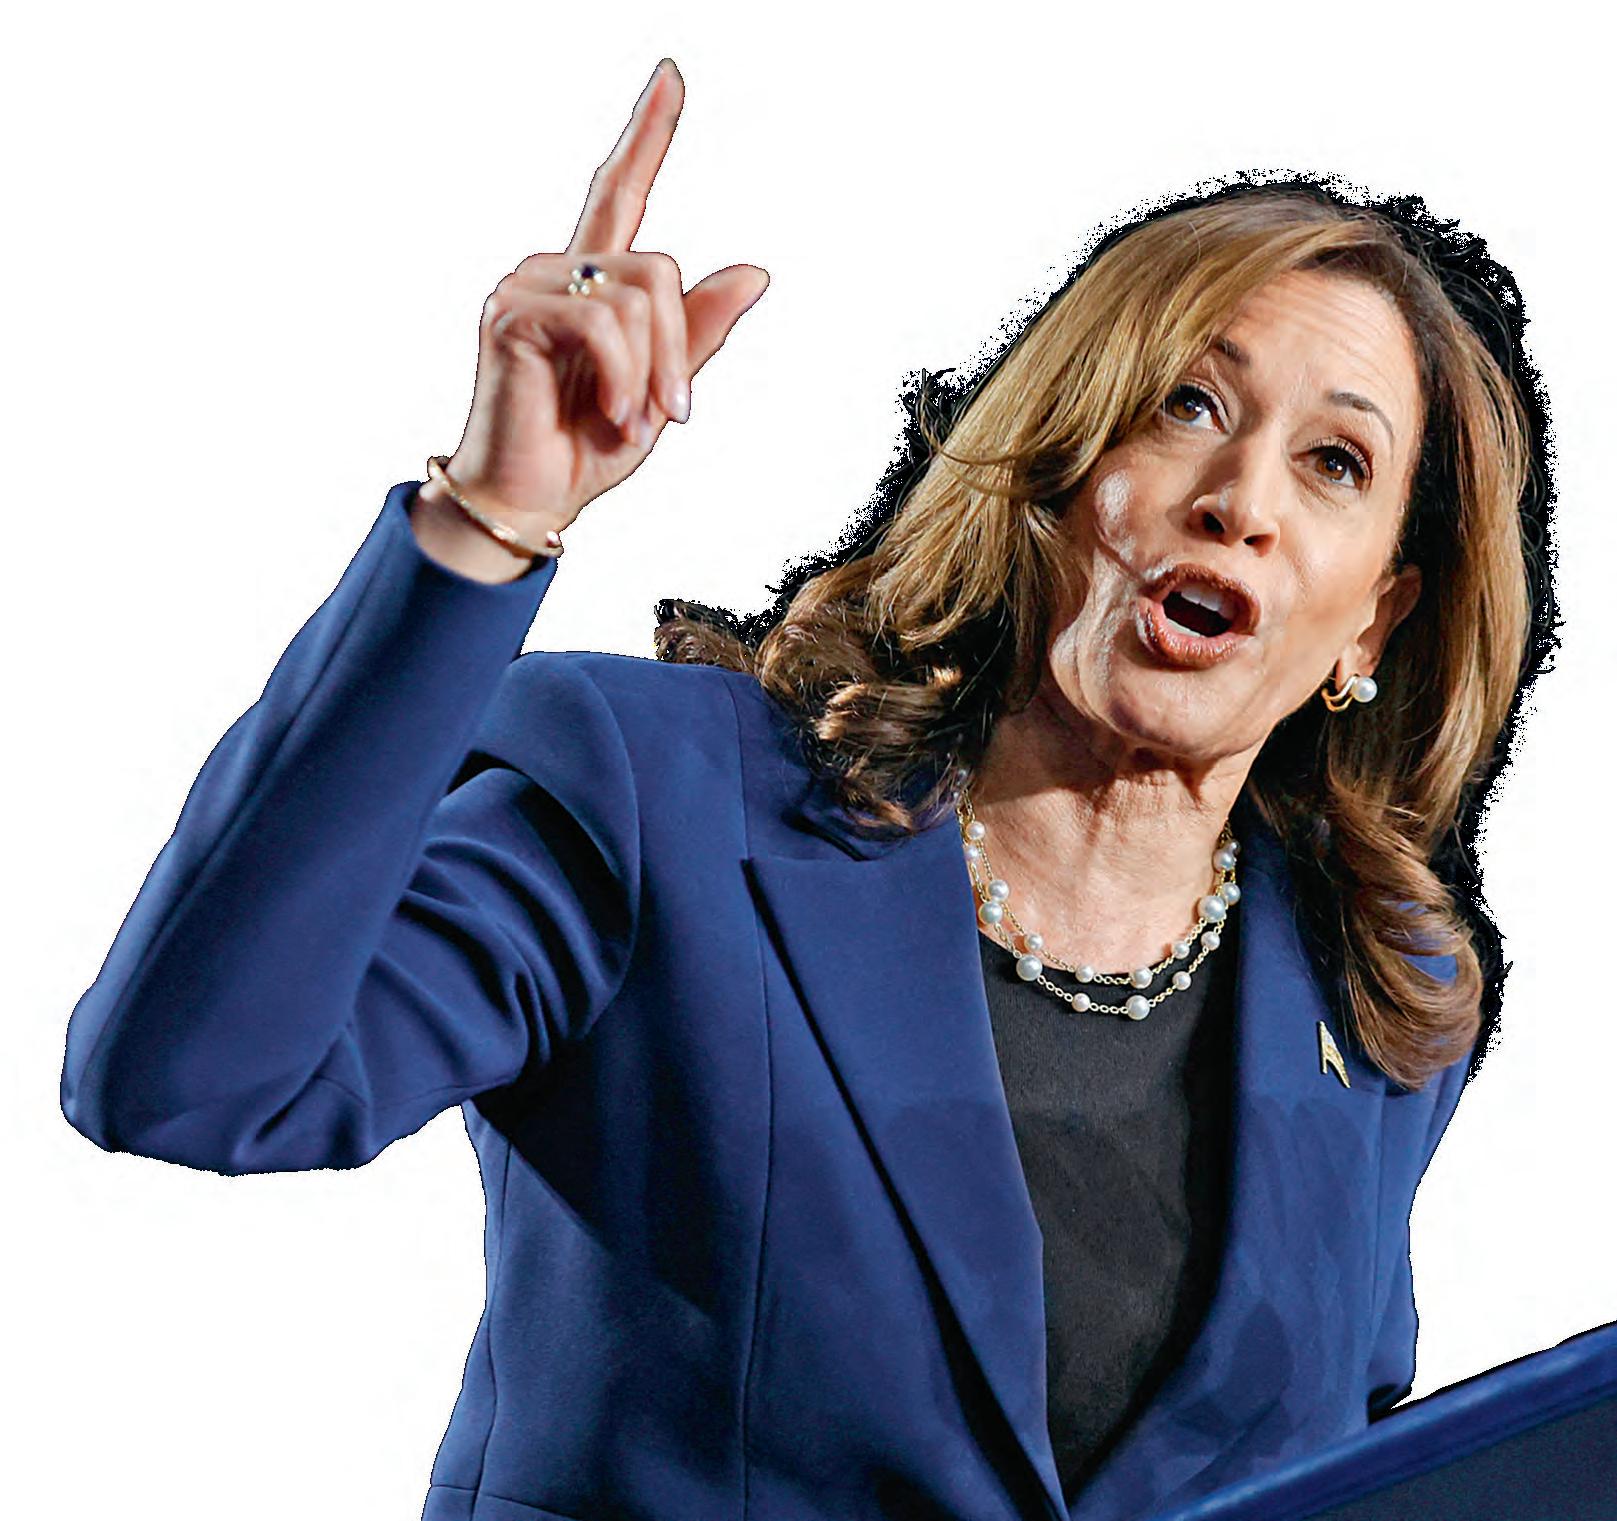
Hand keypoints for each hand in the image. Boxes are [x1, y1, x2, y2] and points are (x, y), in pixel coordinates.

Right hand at [427, 58, 768, 538]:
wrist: (532, 499)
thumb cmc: (586, 447)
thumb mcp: (661, 390)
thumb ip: (698, 332)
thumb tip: (756, 271)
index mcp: (592, 284)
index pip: (622, 191)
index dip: (649, 135)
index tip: (672, 77)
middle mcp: (556, 270)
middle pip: (659, 270)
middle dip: (680, 349)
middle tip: (670, 416)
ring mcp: (527, 286)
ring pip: (638, 298)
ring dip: (651, 372)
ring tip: (630, 421)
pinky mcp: (511, 314)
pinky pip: (604, 323)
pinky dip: (623, 376)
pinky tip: (611, 413)